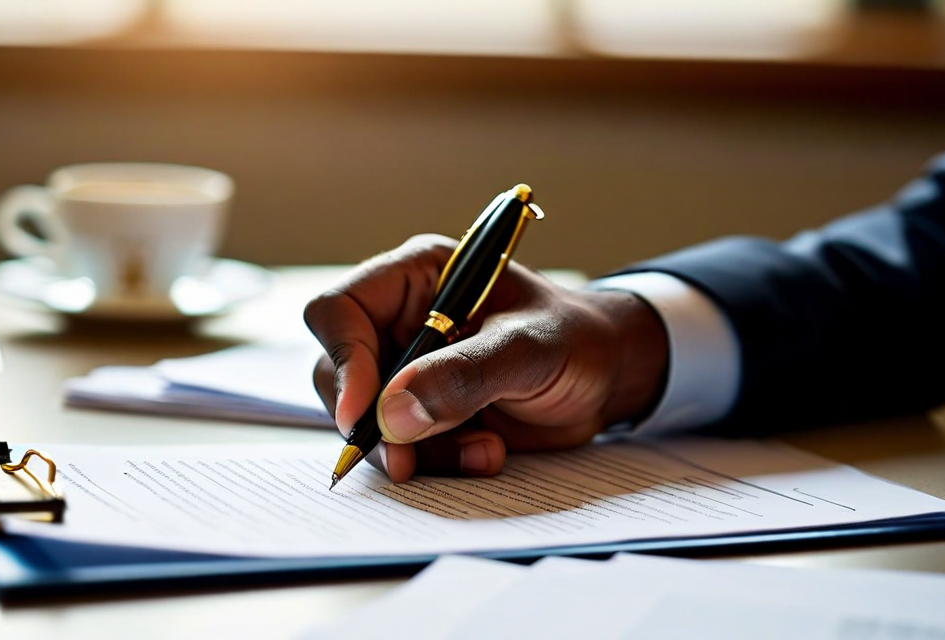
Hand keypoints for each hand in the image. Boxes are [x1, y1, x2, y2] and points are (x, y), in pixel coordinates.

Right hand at [303, 234, 668, 482]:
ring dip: (415, 451)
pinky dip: (436, 463)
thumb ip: (464, 375)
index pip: (340, 311)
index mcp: (415, 278)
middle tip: (407, 460)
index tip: (363, 414)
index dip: (343, 360)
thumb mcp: (530, 348)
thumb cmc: (574, 339)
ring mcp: (406, 370)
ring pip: (366, 420)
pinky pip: (399, 448)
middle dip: (373, 422)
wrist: (606, 377)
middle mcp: (398, 321)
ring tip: (483, 451)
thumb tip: (391, 414)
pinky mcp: (420, 414)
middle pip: (338, 373)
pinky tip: (487, 454)